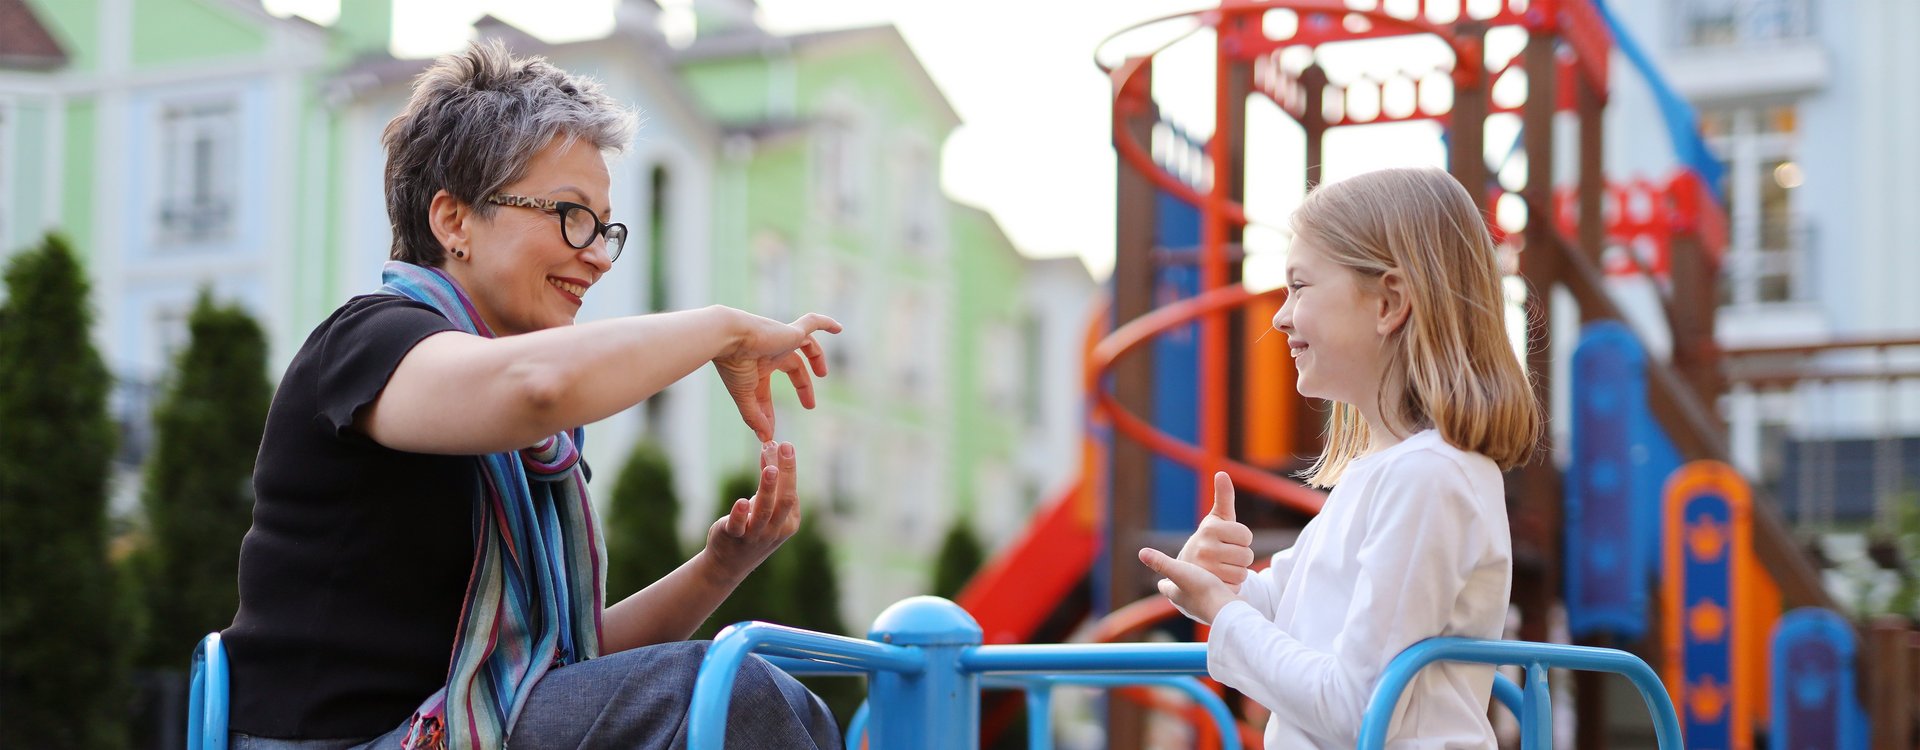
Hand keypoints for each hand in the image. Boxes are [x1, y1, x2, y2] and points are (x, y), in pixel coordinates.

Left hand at [704, 442, 803, 583]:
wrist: (728, 565)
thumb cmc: (751, 531)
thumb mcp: (765, 508)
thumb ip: (769, 482)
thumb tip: (771, 447)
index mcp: (789, 522)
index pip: (791, 491)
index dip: (788, 468)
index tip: (784, 444)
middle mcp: (775, 530)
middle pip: (784, 499)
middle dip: (786, 472)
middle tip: (786, 447)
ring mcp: (755, 535)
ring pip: (764, 511)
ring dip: (767, 489)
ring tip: (769, 468)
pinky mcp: (733, 537)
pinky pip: (738, 526)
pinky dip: (740, 514)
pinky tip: (741, 502)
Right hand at [712, 309, 841, 441]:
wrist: (729, 338)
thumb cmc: (733, 365)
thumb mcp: (744, 396)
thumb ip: (754, 416)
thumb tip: (764, 437)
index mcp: (757, 365)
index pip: (767, 388)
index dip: (768, 410)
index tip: (769, 429)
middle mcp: (771, 351)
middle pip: (793, 368)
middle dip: (802, 387)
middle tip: (810, 406)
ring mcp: (783, 340)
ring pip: (806, 346)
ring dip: (816, 358)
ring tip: (823, 374)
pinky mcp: (792, 331)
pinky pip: (812, 322)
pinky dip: (825, 323)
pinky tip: (839, 328)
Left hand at [1139, 547, 1236, 624]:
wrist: (1227, 608)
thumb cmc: (1201, 590)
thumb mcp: (1180, 571)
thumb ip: (1161, 563)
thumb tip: (1141, 552)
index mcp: (1175, 594)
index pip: (1164, 586)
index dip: (1162, 580)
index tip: (1163, 575)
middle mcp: (1187, 603)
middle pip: (1178, 593)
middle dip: (1178, 584)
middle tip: (1182, 573)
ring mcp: (1202, 607)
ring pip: (1195, 596)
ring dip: (1195, 587)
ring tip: (1200, 577)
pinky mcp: (1217, 607)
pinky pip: (1211, 598)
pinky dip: (1211, 591)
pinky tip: (1218, 585)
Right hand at [1177, 472, 1254, 590]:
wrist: (1186, 569)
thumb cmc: (1210, 538)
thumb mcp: (1216, 518)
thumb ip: (1223, 497)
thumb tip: (1222, 473)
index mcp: (1210, 529)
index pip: (1246, 536)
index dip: (1242, 539)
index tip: (1229, 540)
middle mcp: (1205, 548)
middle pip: (1247, 556)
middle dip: (1241, 556)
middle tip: (1225, 554)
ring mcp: (1206, 569)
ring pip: (1244, 572)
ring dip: (1237, 571)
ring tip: (1222, 566)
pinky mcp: (1209, 587)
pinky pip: (1237, 586)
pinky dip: (1232, 584)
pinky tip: (1220, 579)